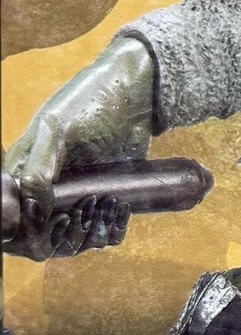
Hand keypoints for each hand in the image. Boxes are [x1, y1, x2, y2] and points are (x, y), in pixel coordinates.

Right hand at [3, 38, 154, 260]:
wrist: (134, 93)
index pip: (11, 226)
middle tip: (89, 206)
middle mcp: (43, 194)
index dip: (27, 236)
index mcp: (20, 177)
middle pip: (42, 241)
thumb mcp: (58, 129)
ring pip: (73, 241)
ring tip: (111, 203)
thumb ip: (38, 167)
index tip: (53, 222)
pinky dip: (113, 230)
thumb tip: (31, 211)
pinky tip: (122, 209)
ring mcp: (74, 200)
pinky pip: (103, 234)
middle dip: (65, 235)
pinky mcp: (103, 202)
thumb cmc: (89, 103)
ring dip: (92, 233)